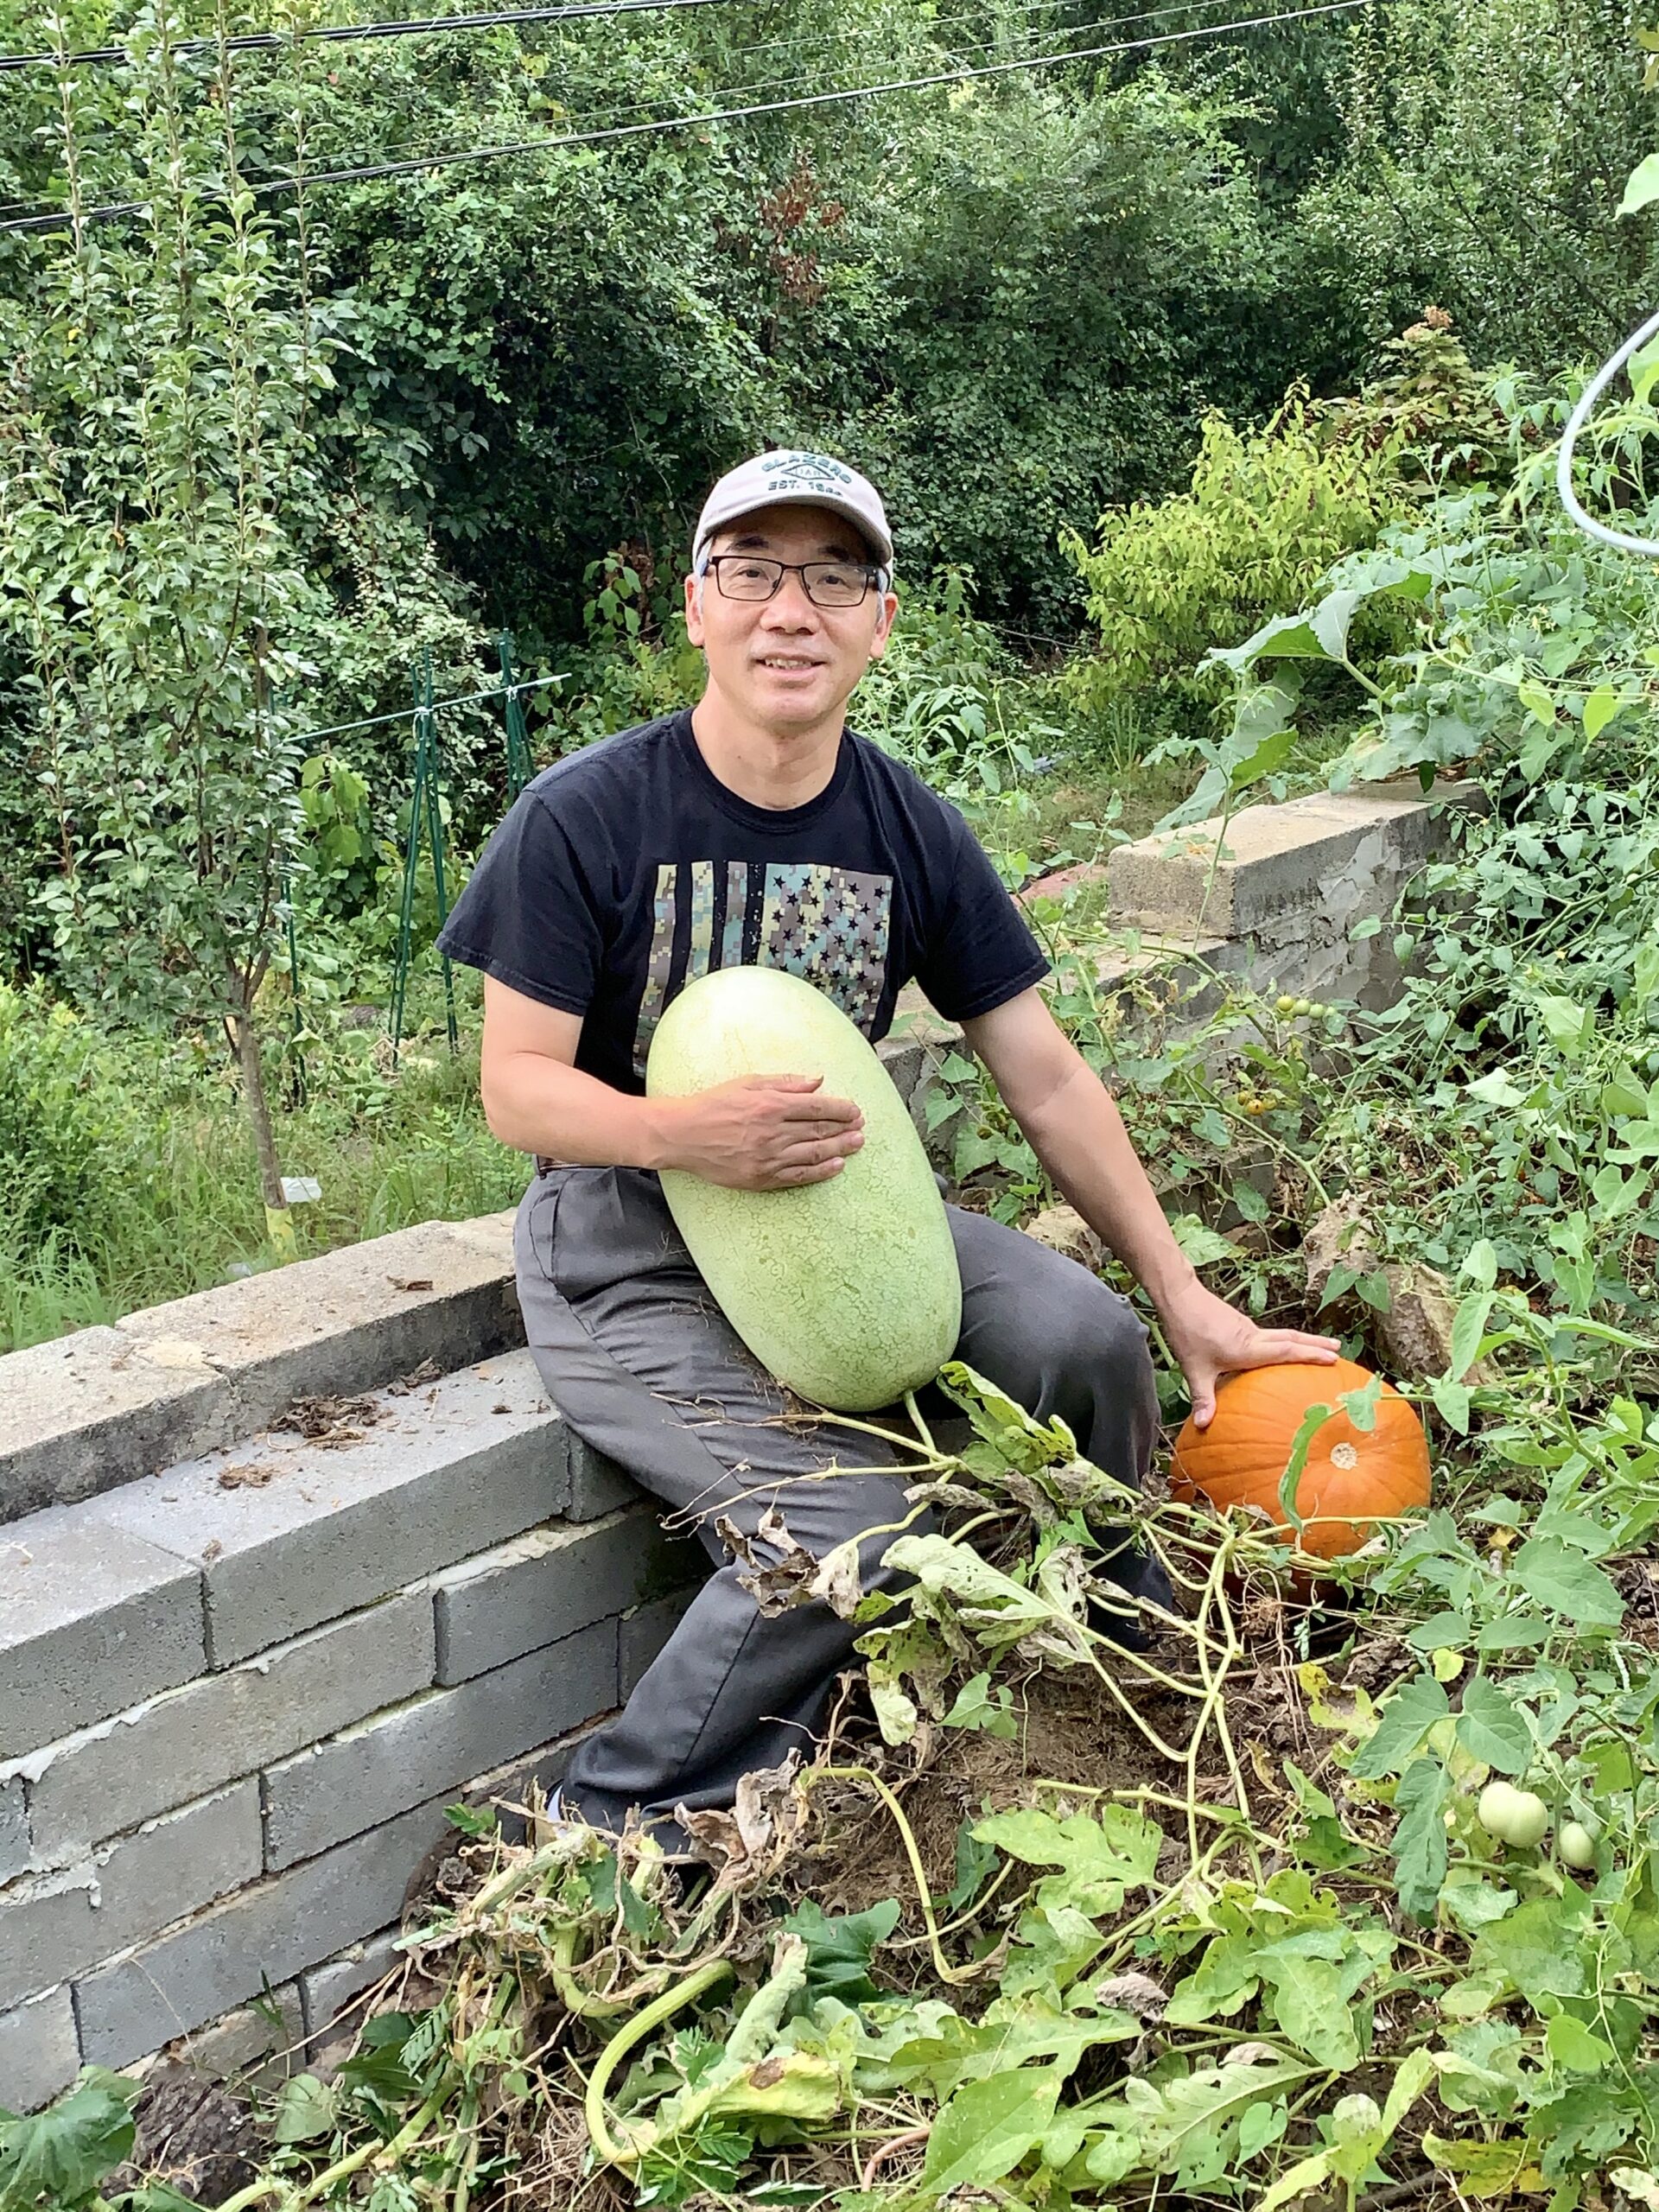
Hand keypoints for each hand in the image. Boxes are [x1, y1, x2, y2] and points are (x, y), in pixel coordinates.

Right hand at [653, 1074, 863, 1190]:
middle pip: (819, 1131)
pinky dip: (820, 1171)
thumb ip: (785, 1083)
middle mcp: (773, 1132)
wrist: (682, 1136)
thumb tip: (817, 1081)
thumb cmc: (713, 1105)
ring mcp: (768, 1157)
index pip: (817, 1106)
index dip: (840, 1109)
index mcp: (770, 1105)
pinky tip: (836, 1166)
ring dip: (839, 1149)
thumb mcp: (747, 1083)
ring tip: (856, 1144)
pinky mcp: (761, 1177)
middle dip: (845, 1129)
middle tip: (861, 1128)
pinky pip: (798, 1176)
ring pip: (813, 1154)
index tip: (855, 1110)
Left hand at [1159, 1278, 1340, 1428]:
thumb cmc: (1188, 1333)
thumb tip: (1203, 1425)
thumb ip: (1203, 1398)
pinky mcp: (1240, 1325)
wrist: (1179, 1298)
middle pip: (1292, 1339)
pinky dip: (1285, 1341)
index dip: (1311, 1354)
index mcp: (1248, 1348)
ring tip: (1321, 1346)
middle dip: (1316, 1344)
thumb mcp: (1194, 1370)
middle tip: (1339, 1350)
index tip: (1334, 1357)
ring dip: (1303, 1340)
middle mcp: (1254, 1337)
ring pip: (1282, 1335)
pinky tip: (1282, 1349)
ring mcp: (1248, 1329)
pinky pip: (1269, 1335)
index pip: (1287, 1351)